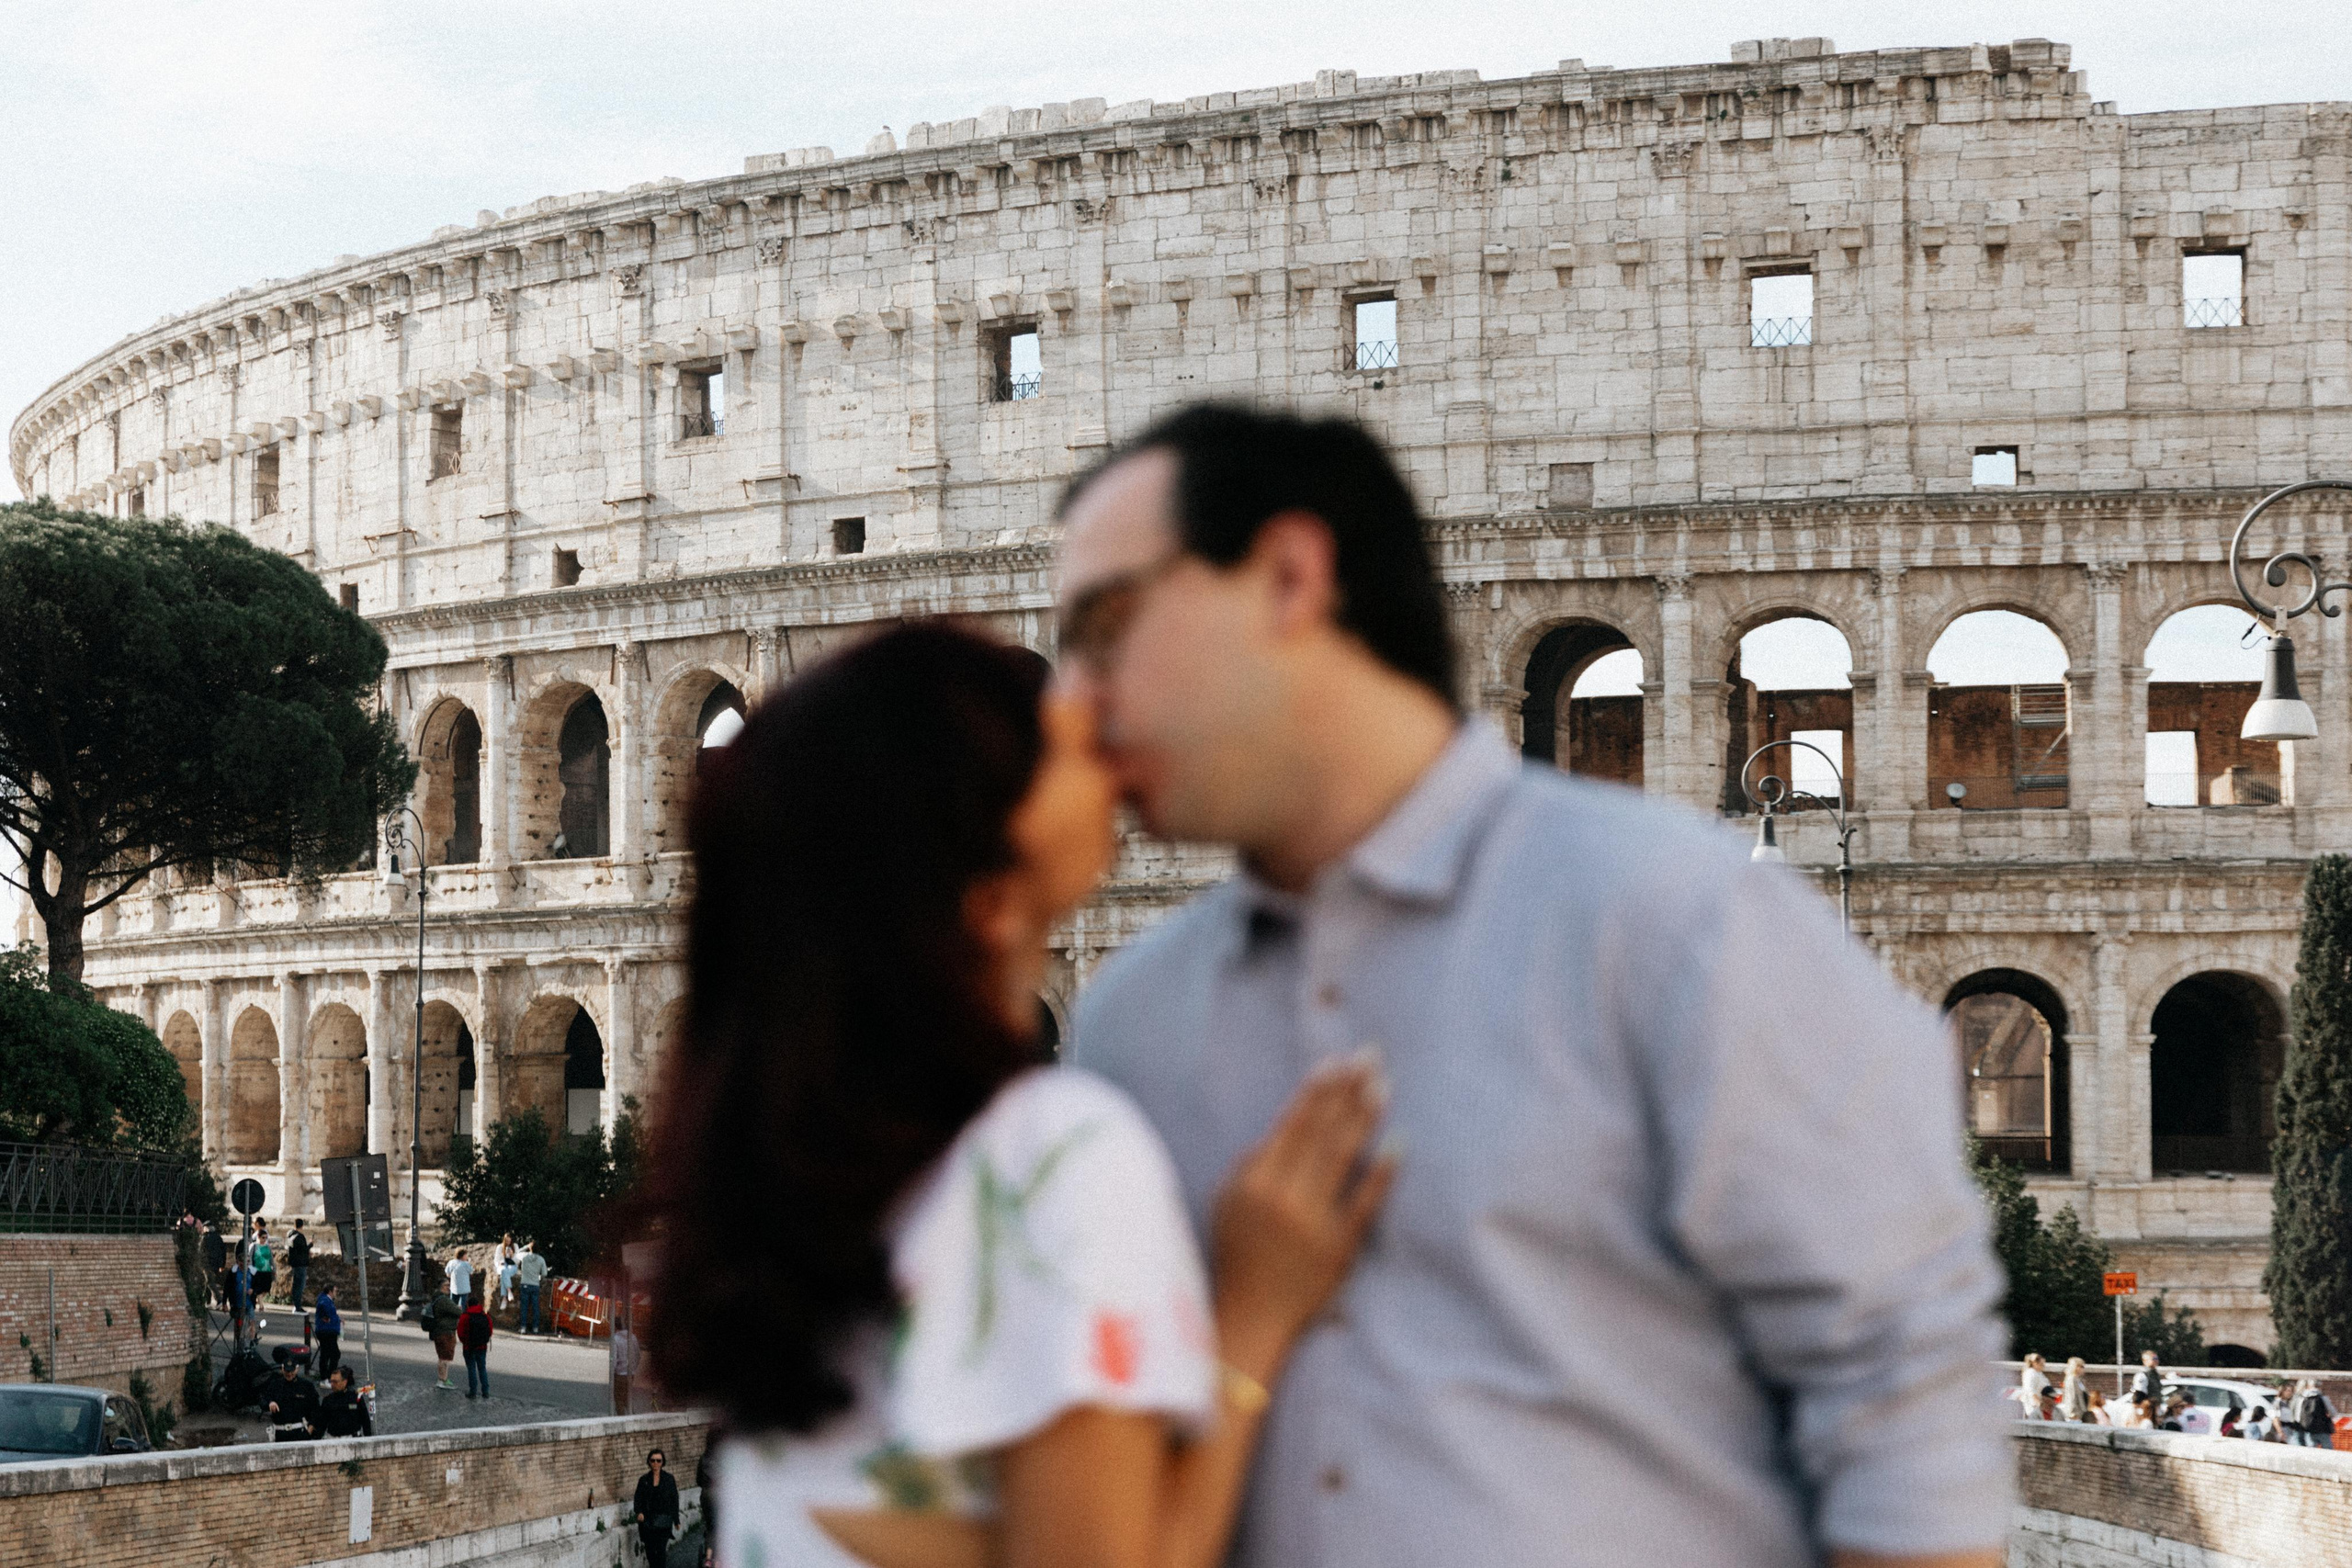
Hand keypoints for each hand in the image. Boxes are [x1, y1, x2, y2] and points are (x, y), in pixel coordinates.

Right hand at [1209, 1056, 1396, 1378]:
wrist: (1250, 1318)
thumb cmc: (1236, 1253)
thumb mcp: (1228, 1201)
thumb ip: (1253, 1161)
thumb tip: (1289, 1125)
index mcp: (1254, 1182)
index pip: (1292, 1124)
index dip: (1316, 1090)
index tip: (1336, 1060)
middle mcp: (1285, 1197)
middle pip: (1322, 1132)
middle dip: (1347, 1090)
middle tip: (1370, 1056)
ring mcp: (1314, 1223)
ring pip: (1343, 1158)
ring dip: (1364, 1117)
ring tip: (1382, 1084)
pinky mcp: (1340, 1248)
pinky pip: (1366, 1203)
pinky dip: (1381, 1172)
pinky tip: (1398, 1143)